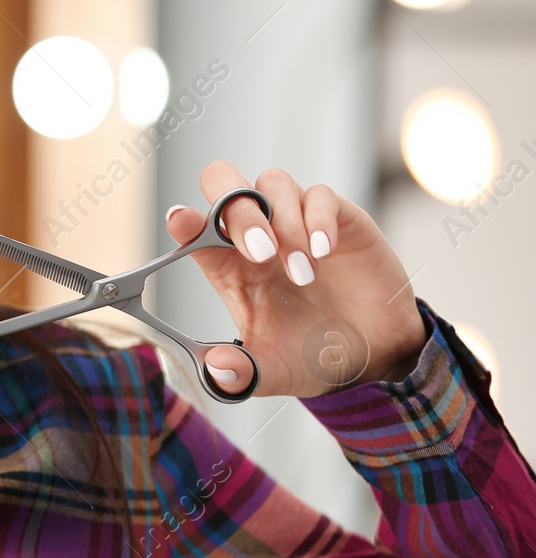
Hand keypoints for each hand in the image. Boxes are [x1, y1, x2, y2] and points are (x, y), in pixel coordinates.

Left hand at [165, 162, 428, 398]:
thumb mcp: (272, 372)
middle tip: (259, 253)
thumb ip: (241, 374)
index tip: (181, 221)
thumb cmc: (313, 354)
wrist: (376, 356)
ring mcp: (295, 221)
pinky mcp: (338, 218)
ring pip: (272, 183)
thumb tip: (215, 369)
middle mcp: (257, 234)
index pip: (195, 227)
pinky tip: (323, 251)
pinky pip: (320, 194)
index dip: (185, 220)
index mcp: (228, 265)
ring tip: (303, 274)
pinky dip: (319, 218)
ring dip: (285, 225)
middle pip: (225, 183)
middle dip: (237, 210)